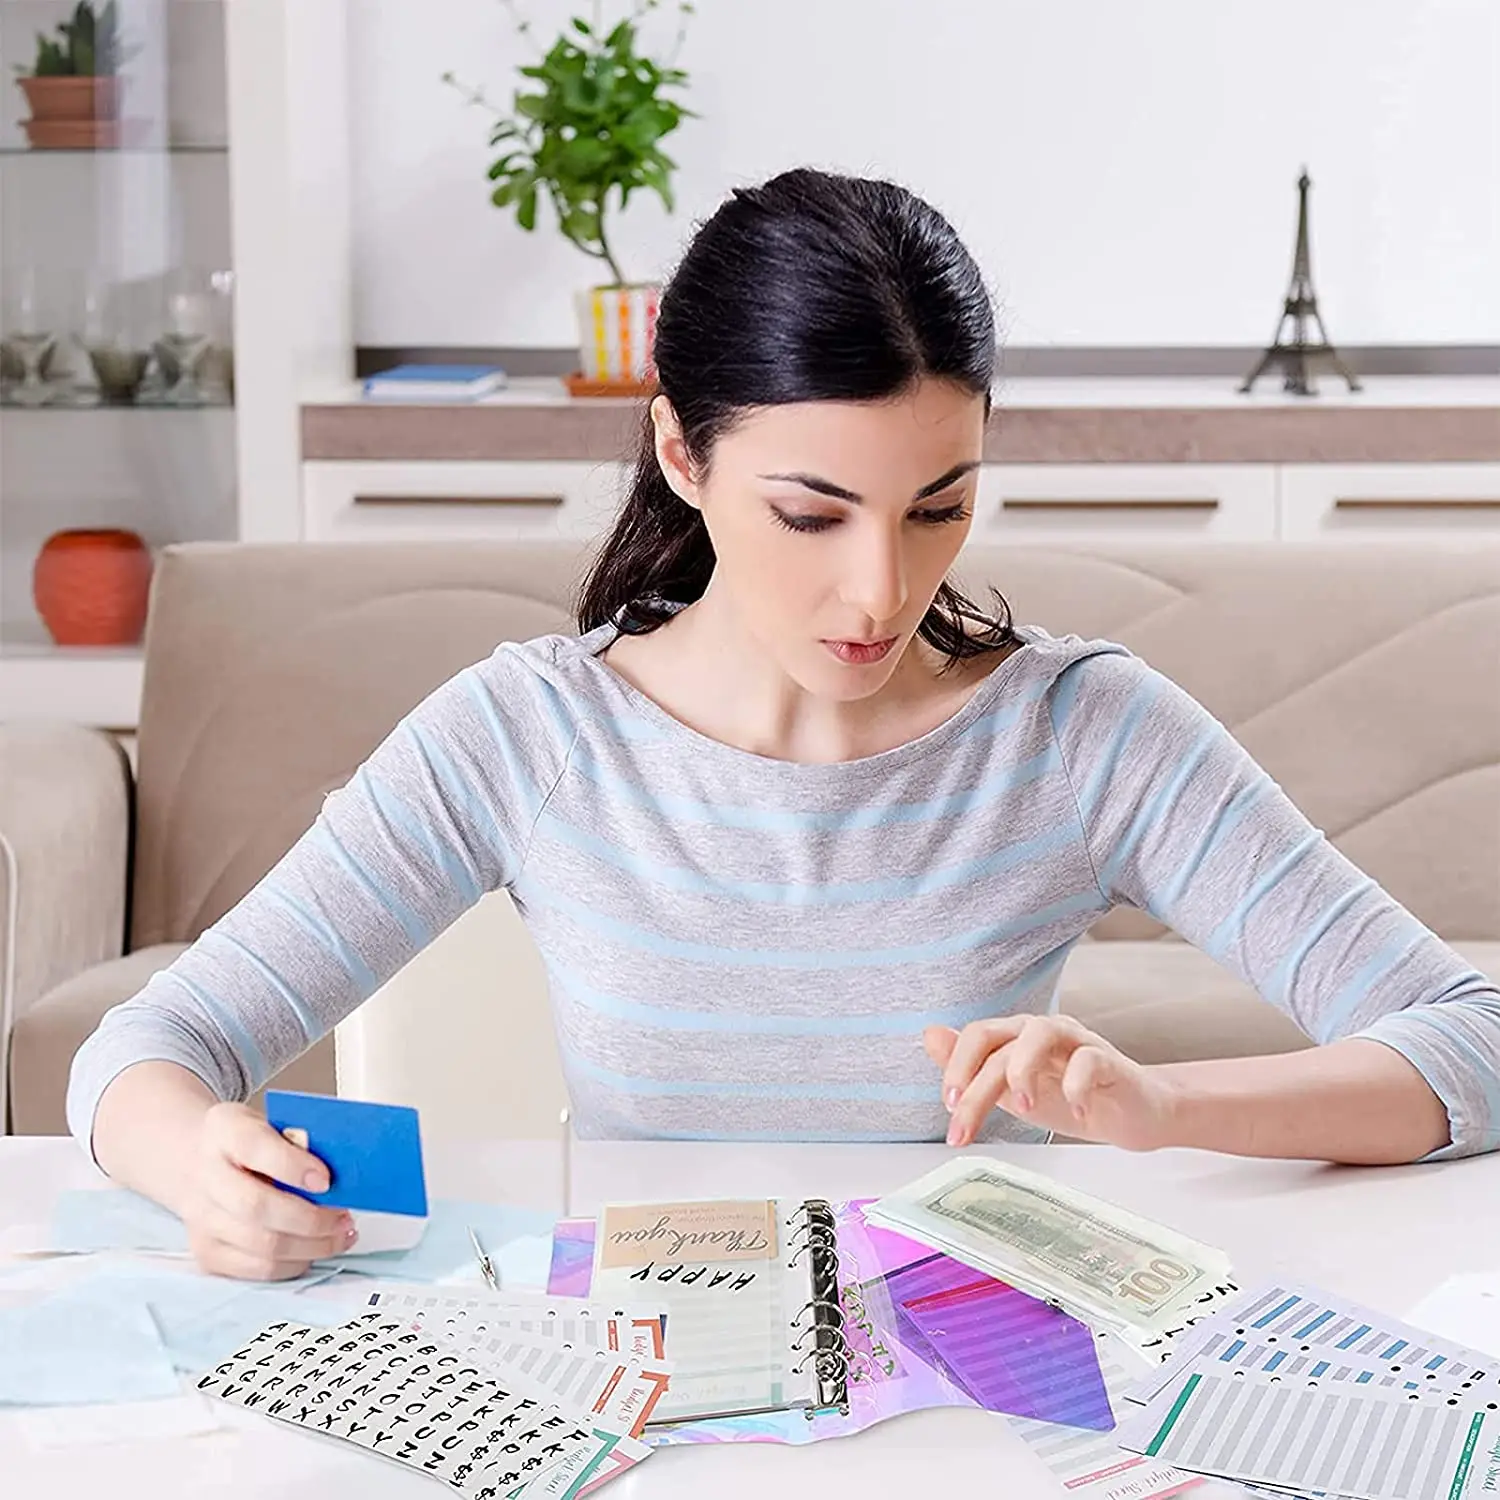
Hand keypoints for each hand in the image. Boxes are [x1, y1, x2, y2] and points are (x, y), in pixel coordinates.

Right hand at [182, 1102, 356, 1279]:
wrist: (195, 1160)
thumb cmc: (244, 1141)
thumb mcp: (269, 1121)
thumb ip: (300, 1140)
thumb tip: (344, 1169)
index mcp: (224, 1130)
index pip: (255, 1147)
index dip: (293, 1166)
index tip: (327, 1180)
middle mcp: (206, 1176)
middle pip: (258, 1208)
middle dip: (312, 1219)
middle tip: (344, 1217)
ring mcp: (202, 1219)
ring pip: (262, 1246)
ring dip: (312, 1246)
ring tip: (340, 1234)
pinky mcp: (208, 1252)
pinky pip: (258, 1269)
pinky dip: (295, 1263)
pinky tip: (316, 1249)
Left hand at [923, 1015, 1178, 1151]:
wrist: (1132, 1112)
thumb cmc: (1068, 1097)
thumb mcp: (1011, 1090)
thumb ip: (973, 1068)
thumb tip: (930, 1035)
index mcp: (1015, 1036)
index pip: (977, 1036)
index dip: (957, 1068)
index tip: (950, 1109)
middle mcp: (1042, 1030)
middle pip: (1000, 1044)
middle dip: (977, 1088)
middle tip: (965, 1127)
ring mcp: (1077, 1041)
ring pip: (1040, 1033)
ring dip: (1023, 1071)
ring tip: (1023, 1109)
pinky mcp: (1109, 1060)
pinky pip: (1089, 1061)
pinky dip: (1078, 1087)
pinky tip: (1077, 1113)